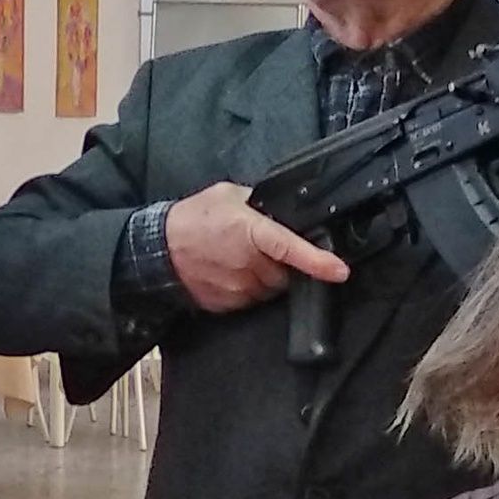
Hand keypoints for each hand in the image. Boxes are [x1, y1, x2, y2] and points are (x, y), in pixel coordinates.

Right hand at [162, 182, 348, 312]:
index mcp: (250, 232)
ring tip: (239, 259)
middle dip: (280, 263)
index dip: (318, 262)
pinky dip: (247, 287)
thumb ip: (258, 202)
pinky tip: (228, 272)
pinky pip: (250, 299)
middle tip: (258, 248)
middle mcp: (246, 263)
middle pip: (284, 273)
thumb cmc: (192, 218)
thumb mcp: (228, 195)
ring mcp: (236, 287)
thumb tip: (280, 209)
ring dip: (264, 276)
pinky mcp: (226, 303)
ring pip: (269, 288)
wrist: (158, 250)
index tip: (340, 271)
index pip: (291, 248)